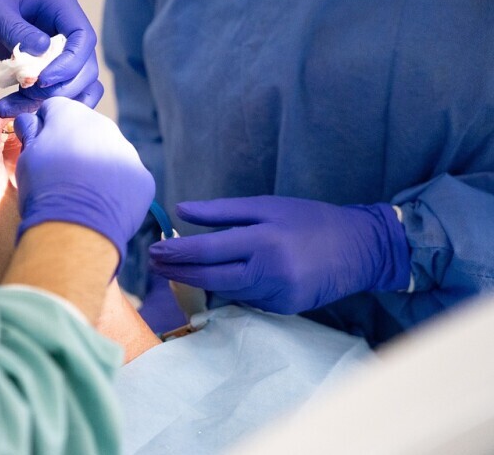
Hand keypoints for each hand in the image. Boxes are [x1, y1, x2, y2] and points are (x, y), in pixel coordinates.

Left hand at [0, 0, 101, 115]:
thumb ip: (16, 29)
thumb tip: (42, 50)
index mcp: (60, 4)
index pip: (83, 38)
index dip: (70, 63)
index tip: (43, 79)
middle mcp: (65, 26)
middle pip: (85, 66)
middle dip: (62, 87)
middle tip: (29, 94)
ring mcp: (58, 48)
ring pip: (73, 83)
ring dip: (49, 100)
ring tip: (12, 106)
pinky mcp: (47, 65)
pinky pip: (54, 90)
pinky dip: (37, 103)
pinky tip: (12, 107)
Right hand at [13, 98, 154, 261]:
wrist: (75, 228)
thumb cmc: (44, 189)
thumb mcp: (25, 158)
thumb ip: (30, 133)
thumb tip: (30, 121)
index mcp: (71, 115)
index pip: (54, 108)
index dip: (43, 127)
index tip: (39, 147)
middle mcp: (104, 126)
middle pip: (85, 128)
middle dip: (73, 144)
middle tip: (60, 174)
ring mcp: (127, 152)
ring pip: (108, 152)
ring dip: (96, 165)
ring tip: (81, 193)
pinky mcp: (142, 177)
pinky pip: (126, 177)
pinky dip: (116, 188)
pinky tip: (101, 205)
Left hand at [148, 196, 410, 313]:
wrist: (360, 248)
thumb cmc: (308, 219)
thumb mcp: (266, 205)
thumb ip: (222, 211)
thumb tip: (180, 209)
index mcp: (264, 240)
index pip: (209, 250)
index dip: (178, 252)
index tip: (154, 249)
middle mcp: (270, 271)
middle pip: (211, 277)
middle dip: (178, 271)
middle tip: (153, 264)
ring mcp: (278, 294)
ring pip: (227, 291)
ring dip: (201, 281)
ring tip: (176, 268)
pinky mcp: (285, 308)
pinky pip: (247, 299)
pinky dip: (233, 287)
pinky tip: (222, 276)